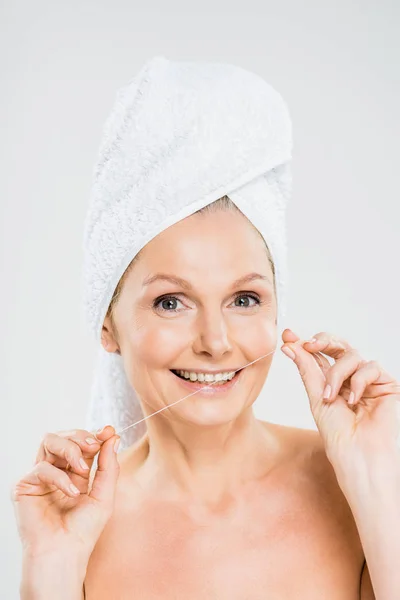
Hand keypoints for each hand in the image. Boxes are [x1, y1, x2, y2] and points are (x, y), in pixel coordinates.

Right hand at [11, 425, 119, 565]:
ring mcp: (40, 477)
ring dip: (70, 448)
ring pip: (50, 441)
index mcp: (75, 472)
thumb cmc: (84, 530)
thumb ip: (108, 465)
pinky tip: (71, 493)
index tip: (108, 431)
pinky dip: (59, 477)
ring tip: (82, 468)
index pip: (82, 443)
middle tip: (95, 446)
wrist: (64, 554)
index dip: (95, 434)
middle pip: (65, 436)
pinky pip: (42, 467)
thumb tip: (113, 436)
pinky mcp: (25, 486)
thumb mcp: (104, 494)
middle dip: (82, 437)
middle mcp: (57, 470)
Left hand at [281, 329, 399, 465]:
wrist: (363, 461)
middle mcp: (350, 381)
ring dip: (336, 373)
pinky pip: (371, 367)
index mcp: (332, 385)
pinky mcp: (388, 386)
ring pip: (352, 355)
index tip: (287, 336)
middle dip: (322, 341)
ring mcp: (369, 383)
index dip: (303, 344)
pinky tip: (354, 400)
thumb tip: (290, 346)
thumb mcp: (318, 400)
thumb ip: (308, 371)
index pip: (318, 357)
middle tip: (309, 345)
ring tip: (330, 397)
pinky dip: (358, 380)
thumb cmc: (342, 440)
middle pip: (338, 347)